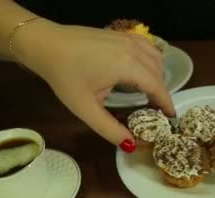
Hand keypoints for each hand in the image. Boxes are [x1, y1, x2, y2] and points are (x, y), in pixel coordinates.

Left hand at [14, 20, 175, 150]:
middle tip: (156, 109)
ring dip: (157, 75)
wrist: (44, 44)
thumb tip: (131, 145)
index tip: (170, 117)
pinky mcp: (121, 34)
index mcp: (127, 66)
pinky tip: (142, 70)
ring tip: (149, 91)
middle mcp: (133, 50)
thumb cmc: (64, 76)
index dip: (166, 103)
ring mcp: (128, 38)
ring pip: (155, 57)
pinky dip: (151, 60)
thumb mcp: (85, 108)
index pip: (157, 87)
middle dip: (161, 91)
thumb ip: (110, 129)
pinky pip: (147, 46)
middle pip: (159, 73)